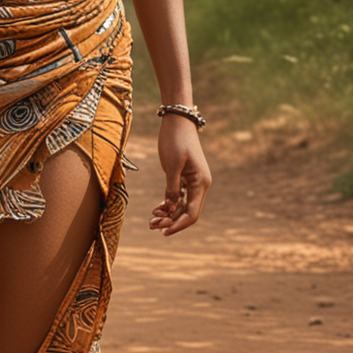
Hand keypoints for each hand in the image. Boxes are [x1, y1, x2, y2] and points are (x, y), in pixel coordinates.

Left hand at [148, 112, 210, 234]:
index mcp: (201, 182)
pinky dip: (168, 204)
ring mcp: (193, 182)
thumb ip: (172, 186)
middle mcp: (200, 184)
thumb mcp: (172, 163)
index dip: (178, 224)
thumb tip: (171, 207)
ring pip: (182, 205)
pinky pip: (178, 197)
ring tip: (151, 220)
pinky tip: (156, 209)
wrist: (178, 121)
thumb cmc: (175, 139)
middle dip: (170, 221)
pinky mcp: (184, 177)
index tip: (164, 232)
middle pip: (187, 212)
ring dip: (168, 215)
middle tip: (151, 225)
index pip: (192, 212)